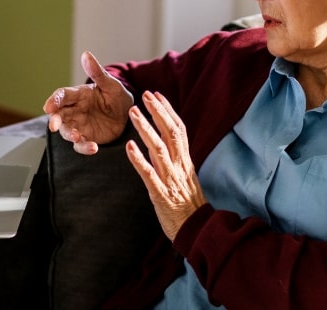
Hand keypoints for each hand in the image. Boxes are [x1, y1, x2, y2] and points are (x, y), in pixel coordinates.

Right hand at [43, 51, 133, 154]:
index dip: (54, 100)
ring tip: (78, 137)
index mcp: (78, 95)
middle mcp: (75, 110)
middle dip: (54, 120)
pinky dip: (84, 147)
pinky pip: (81, 145)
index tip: (48, 106)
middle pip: (59, 115)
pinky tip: (93, 148)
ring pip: (67, 131)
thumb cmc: (118, 97)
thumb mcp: (111, 84)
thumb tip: (86, 54)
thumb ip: (97, 72)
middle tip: (54, 125)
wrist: (129, 115)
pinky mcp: (87, 137)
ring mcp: (79, 125)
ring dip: (69, 135)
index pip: (62, 96)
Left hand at [126, 91, 205, 241]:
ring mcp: (171, 180)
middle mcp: (180, 166)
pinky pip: (149, 174)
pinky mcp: (161, 195)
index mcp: (185, 161)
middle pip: (171, 133)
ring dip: (146, 129)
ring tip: (133, 113)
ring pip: (159, 149)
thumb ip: (173, 159)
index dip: (168, 110)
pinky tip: (129, 146)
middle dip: (157, 112)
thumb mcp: (184, 176)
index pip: (178, 129)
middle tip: (144, 95)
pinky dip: (139, 159)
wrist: (196, 231)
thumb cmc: (187, 204)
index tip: (157, 95)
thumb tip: (160, 140)